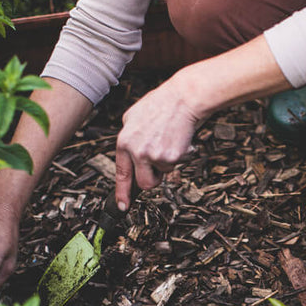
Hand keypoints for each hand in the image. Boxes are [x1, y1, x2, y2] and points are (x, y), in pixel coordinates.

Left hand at [114, 77, 202, 209]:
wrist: (183, 98)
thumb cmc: (161, 105)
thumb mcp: (133, 117)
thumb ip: (128, 138)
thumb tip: (128, 153)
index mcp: (124, 141)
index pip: (121, 173)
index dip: (122, 193)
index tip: (122, 206)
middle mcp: (136, 151)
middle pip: (145, 183)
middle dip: (154, 178)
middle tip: (159, 163)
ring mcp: (153, 155)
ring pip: (162, 174)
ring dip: (166, 164)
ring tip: (168, 142)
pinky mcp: (171, 157)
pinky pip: (175, 166)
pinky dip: (179, 156)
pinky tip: (177, 139)